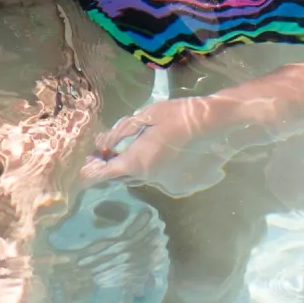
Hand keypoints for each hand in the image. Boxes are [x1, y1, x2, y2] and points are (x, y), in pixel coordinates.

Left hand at [83, 94, 268, 198]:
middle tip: (107, 152)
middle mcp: (150, 180)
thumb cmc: (179, 115)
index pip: (104, 175)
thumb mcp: (145, 116)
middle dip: (114, 165)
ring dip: (138, 166)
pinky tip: (169, 154)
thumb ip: (119, 133)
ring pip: (144, 178)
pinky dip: (160, 169)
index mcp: (137, 163)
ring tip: (142, 148)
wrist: (220, 125)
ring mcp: (168, 186)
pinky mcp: (185, 187)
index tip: (84, 167)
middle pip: (123, 176)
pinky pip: (163, 179)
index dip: (91, 172)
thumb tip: (100, 145)